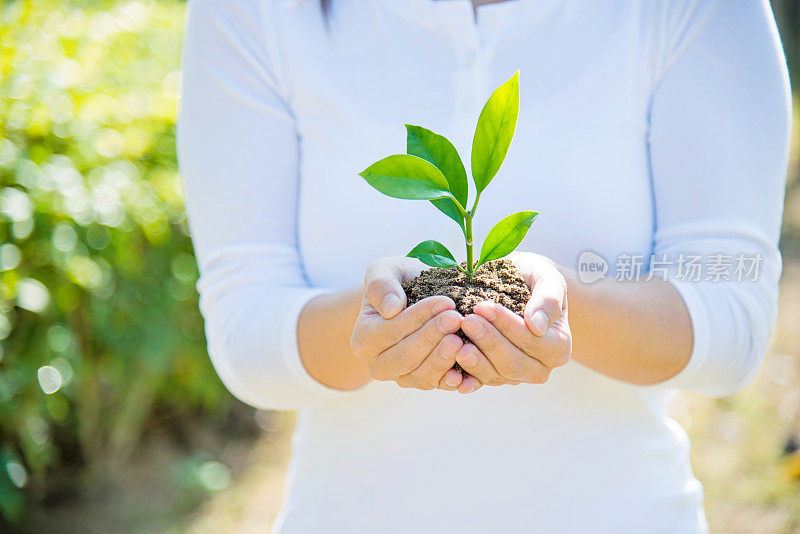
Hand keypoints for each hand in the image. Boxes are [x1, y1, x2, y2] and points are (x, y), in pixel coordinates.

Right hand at [349, 257, 466, 390]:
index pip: (391, 331)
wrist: (414, 295)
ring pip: (421, 377)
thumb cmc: (399, 282)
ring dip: (443, 359)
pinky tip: (466, 371)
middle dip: (432, 338)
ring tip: (462, 339)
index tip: (445, 302)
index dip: (418, 318)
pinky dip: (453, 381)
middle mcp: (379, 364)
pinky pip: (438, 386)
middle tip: (456, 319)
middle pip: (405, 357)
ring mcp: (402, 377)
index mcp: (364, 339)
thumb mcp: (385, 271)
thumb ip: (380, 285)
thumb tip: (391, 309)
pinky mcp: (425, 382)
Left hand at [454, 252, 571, 391]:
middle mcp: (539, 367)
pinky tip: (450, 372)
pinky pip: (478, 382)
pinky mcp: (493, 376)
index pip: (532, 341)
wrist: (516, 283)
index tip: (482, 307)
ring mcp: (515, 375)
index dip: (507, 326)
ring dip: (474, 361)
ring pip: (494, 375)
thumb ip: (548, 299)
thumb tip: (537, 326)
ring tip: (455, 342)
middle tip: (466, 321)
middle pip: (513, 364)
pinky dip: (464, 379)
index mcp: (558, 346)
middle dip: (488, 342)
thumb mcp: (546, 278)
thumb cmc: (534, 278)